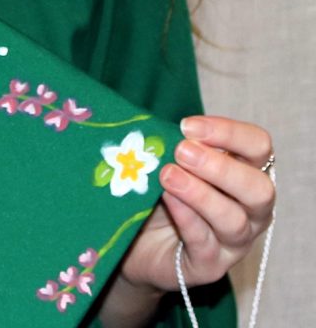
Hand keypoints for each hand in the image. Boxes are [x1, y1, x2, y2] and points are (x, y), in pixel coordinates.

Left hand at [108, 114, 274, 318]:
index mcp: (245, 173)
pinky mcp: (209, 266)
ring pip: (234, 220)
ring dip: (200, 193)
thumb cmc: (158, 190)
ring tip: (167, 175)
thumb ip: (176, 145)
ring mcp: (233, 242)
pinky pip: (205, 244)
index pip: (258, 146)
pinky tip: (168, 200)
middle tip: (182, 152)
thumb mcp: (168, 161)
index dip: (229, 132)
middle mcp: (250, 209)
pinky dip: (187, 218)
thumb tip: (169, 129)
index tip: (188, 126)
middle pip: (259, 189)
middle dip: (220, 167)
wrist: (134, 239)